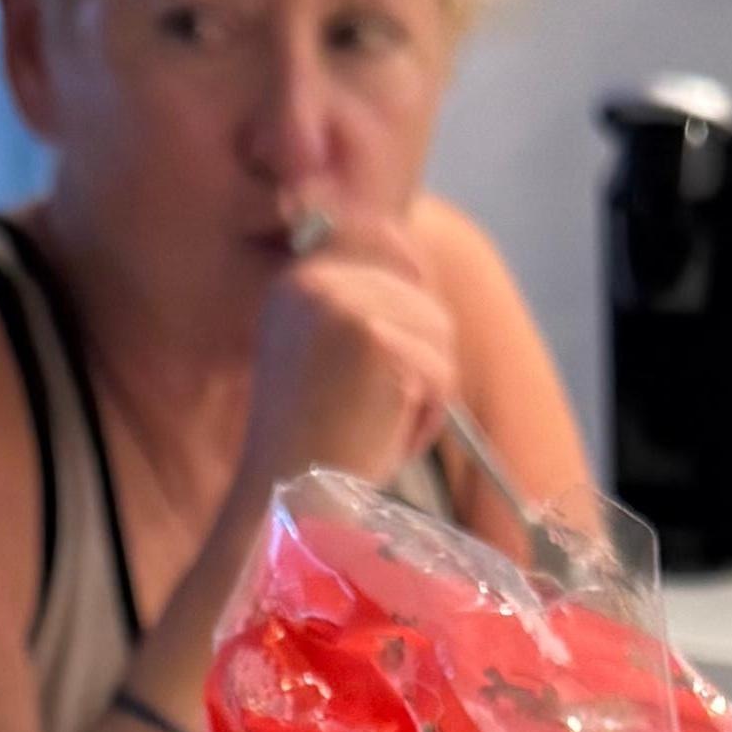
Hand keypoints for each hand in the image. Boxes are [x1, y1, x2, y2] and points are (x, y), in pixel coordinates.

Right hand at [240, 219, 461, 500]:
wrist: (291, 500)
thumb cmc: (311, 453)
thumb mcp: (320, 363)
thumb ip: (355, 315)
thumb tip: (416, 271)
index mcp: (293, 285)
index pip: (372, 231)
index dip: (409, 261)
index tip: (421, 289)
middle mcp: (314, 283)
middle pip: (420, 290)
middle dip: (422, 351)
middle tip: (388, 407)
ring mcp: (344, 307)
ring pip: (438, 331)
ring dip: (427, 390)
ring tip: (382, 429)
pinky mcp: (376, 341)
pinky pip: (441, 370)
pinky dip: (428, 416)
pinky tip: (387, 441)